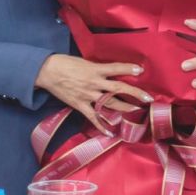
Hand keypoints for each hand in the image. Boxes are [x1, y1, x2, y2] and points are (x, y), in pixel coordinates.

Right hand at [34, 54, 151, 127]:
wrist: (47, 72)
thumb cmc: (65, 63)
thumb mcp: (84, 61)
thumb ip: (98, 68)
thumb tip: (111, 72)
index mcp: (95, 69)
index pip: (115, 68)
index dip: (128, 69)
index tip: (141, 71)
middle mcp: (94, 83)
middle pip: (118, 89)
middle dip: (134, 93)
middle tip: (148, 98)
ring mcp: (88, 95)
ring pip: (109, 104)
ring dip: (124, 108)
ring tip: (137, 112)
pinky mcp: (80, 105)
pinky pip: (93, 117)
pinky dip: (102, 126)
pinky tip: (110, 133)